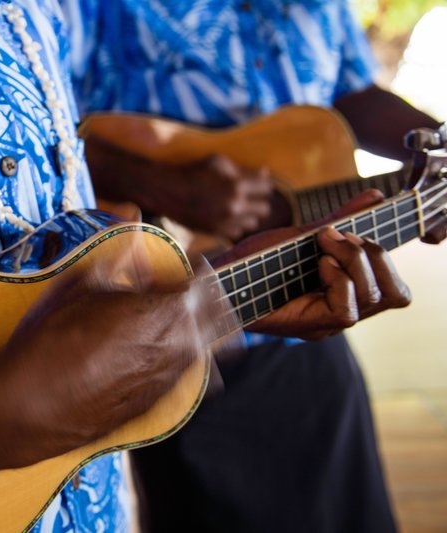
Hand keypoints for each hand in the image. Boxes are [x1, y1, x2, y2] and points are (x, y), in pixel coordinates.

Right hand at [0, 237, 225, 465]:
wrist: (32, 407)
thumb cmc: (50, 341)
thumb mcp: (80, 285)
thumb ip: (118, 254)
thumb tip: (133, 220)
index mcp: (163, 311)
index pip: (204, 282)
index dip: (198, 267)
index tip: (192, 258)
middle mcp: (177, 346)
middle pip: (215, 316)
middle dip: (207, 296)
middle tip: (191, 284)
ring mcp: (168, 378)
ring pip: (203, 347)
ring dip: (195, 327)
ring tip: (173, 316)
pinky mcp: (155, 402)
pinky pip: (181, 372)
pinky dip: (178, 355)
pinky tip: (154, 350)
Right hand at [163, 155, 273, 240]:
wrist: (168, 192)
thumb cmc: (193, 172)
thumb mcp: (217, 162)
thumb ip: (242, 169)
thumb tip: (265, 173)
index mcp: (237, 186)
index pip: (267, 188)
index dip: (263, 184)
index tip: (257, 183)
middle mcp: (235, 206)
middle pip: (265, 209)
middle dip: (259, 201)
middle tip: (249, 195)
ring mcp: (226, 221)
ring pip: (253, 222)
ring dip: (248, 214)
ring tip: (237, 206)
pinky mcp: (216, 232)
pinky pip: (237, 231)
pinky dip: (235, 224)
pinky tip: (226, 215)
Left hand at [216, 190, 411, 338]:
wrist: (217, 279)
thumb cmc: (255, 261)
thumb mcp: (302, 236)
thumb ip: (340, 221)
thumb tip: (376, 196)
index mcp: (346, 293)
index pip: (396, 290)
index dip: (386, 258)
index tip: (351, 232)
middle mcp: (342, 311)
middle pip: (395, 295)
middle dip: (375, 256)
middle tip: (338, 238)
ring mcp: (328, 322)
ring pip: (376, 299)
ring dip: (356, 262)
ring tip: (324, 248)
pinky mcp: (309, 326)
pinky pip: (347, 311)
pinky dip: (338, 279)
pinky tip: (317, 265)